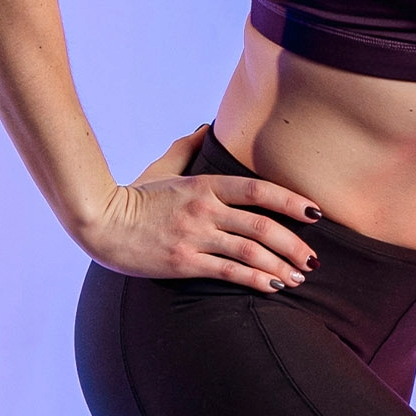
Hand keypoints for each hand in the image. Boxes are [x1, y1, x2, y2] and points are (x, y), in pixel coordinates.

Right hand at [80, 124, 324, 288]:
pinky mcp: (184, 262)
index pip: (259, 190)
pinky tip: (274, 287)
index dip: (292, 201)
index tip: (315, 213)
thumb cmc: (133, 195)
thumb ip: (188, 147)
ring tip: (299, 277)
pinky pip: (229, 273)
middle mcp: (205, 210)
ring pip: (250, 252)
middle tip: (314, 260)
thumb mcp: (162, 166)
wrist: (100, 222)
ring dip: (280, 267)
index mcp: (205, 184)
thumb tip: (207, 128)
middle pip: (262, 226)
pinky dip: (256, 281)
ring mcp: (195, 237)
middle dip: (294, 245)